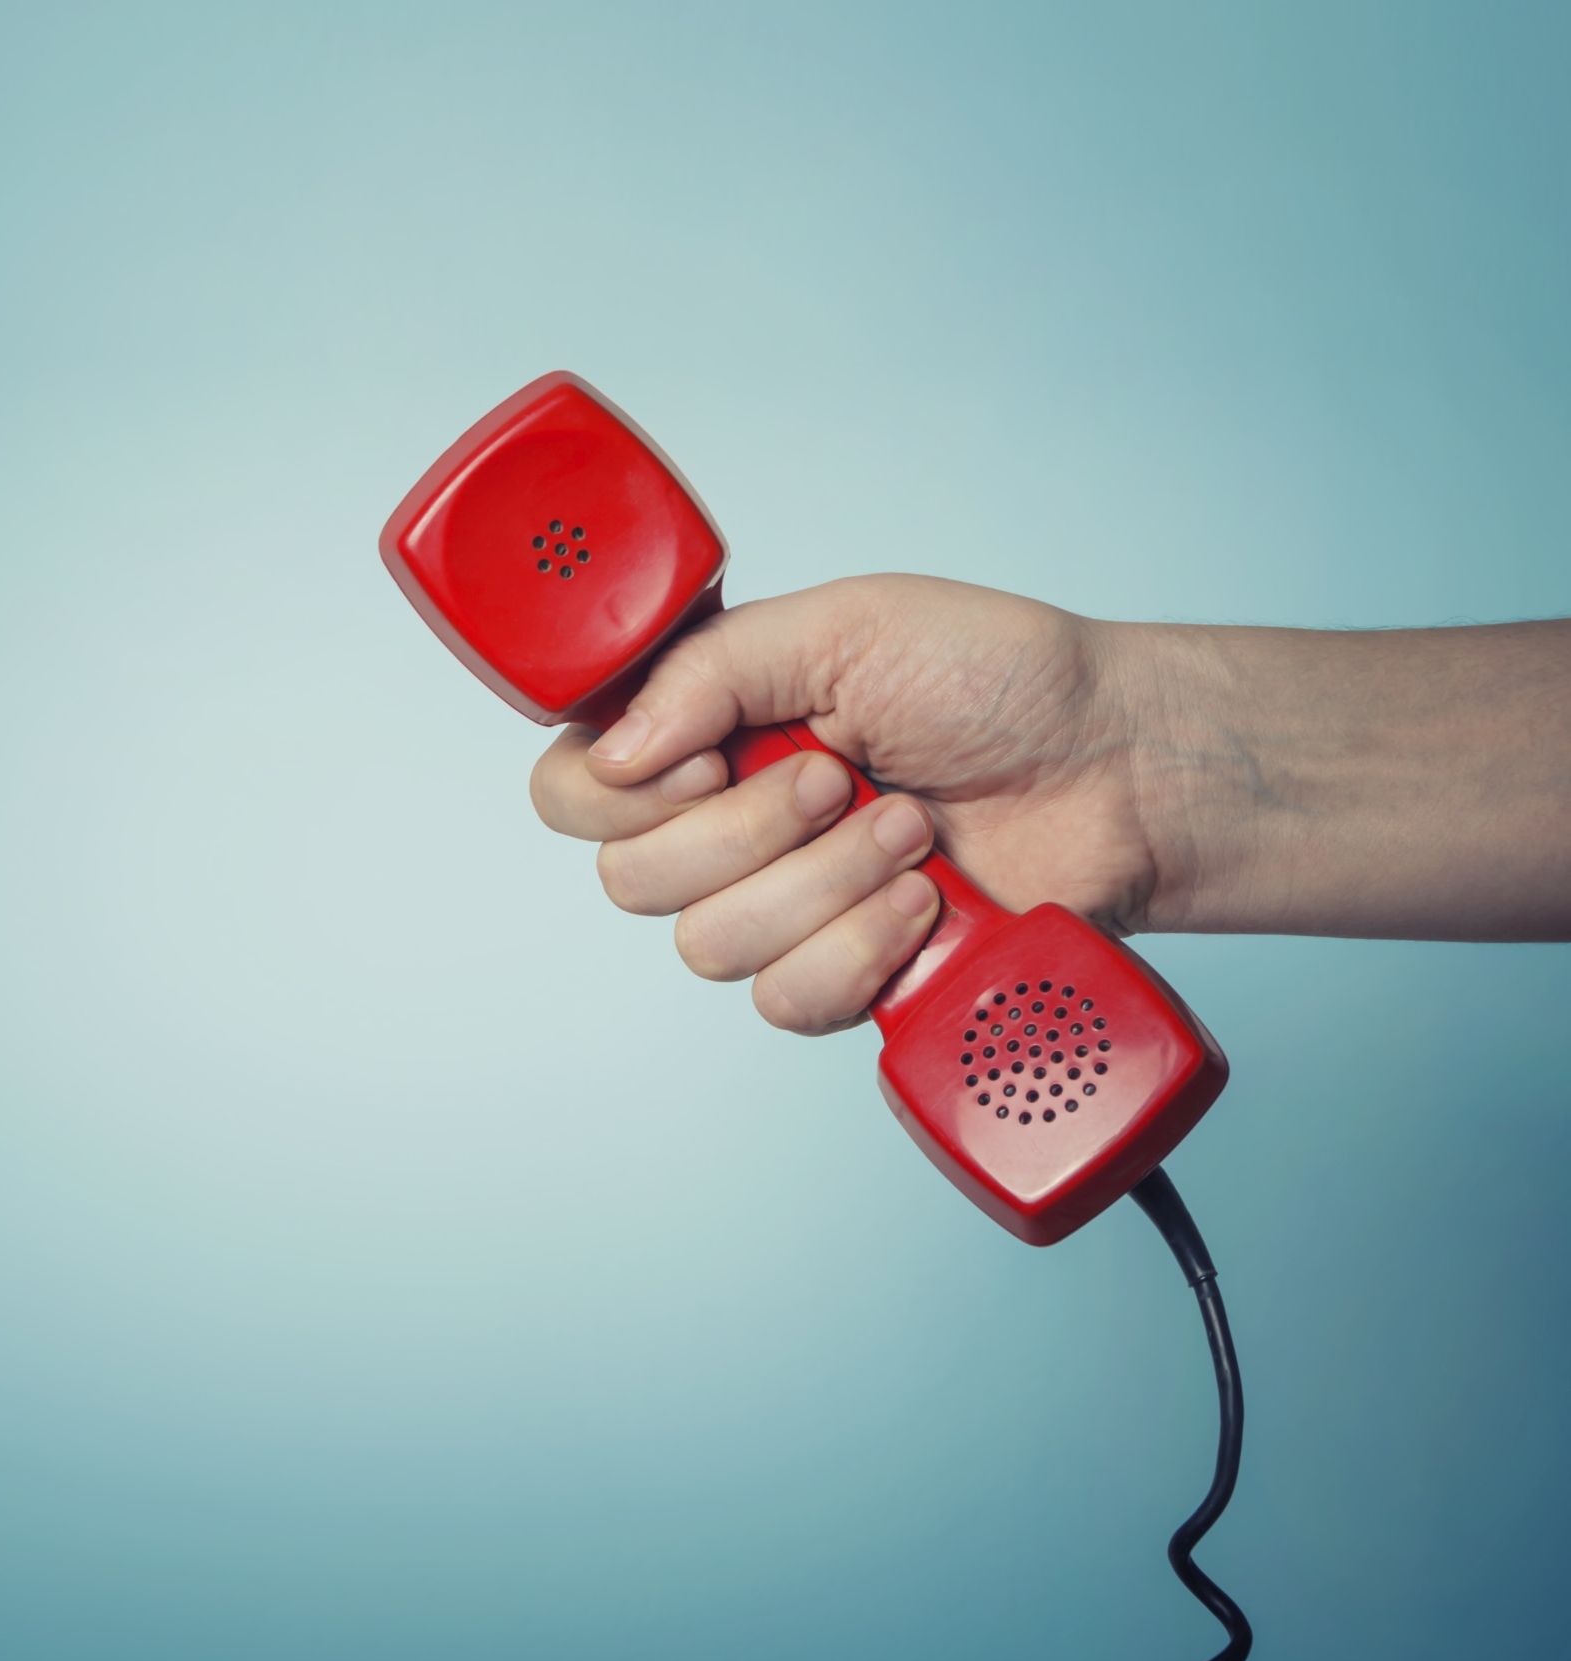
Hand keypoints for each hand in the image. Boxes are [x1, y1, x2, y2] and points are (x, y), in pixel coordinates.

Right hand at [528, 574, 1156, 1033]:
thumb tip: (620, 749)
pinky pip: (787, 1002)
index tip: (703, 760)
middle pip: (630, 881)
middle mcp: (728, 826)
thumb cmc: (1003, 681)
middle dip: (746, 831)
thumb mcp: (846, 625)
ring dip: (821, 883)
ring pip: (710, 946)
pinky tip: (921, 906)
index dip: (615, 793)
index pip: (574, 789)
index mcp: (706, 731)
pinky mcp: (845, 978)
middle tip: (837, 780)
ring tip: (909, 829)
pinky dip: (859, 950)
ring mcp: (784, 909)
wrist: (1120, 772)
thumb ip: (711, 670)